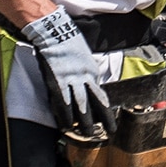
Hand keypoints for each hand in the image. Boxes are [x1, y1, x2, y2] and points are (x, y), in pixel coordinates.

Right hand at [20, 9, 109, 129]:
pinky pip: (63, 103)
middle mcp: (86, 78)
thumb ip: (87, 72)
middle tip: (109, 132)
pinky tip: (66, 125)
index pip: (101, 95)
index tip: (109, 120)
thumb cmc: (69, 43)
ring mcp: (72, 81)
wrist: (56, 33)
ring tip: (88, 133)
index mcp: (92, 72)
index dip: (106, 109)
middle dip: (103, 119)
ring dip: (85, 122)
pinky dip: (65, 115)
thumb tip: (89, 83)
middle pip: (97, 102)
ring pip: (82, 105)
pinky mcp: (58, 82)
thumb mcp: (85, 58)